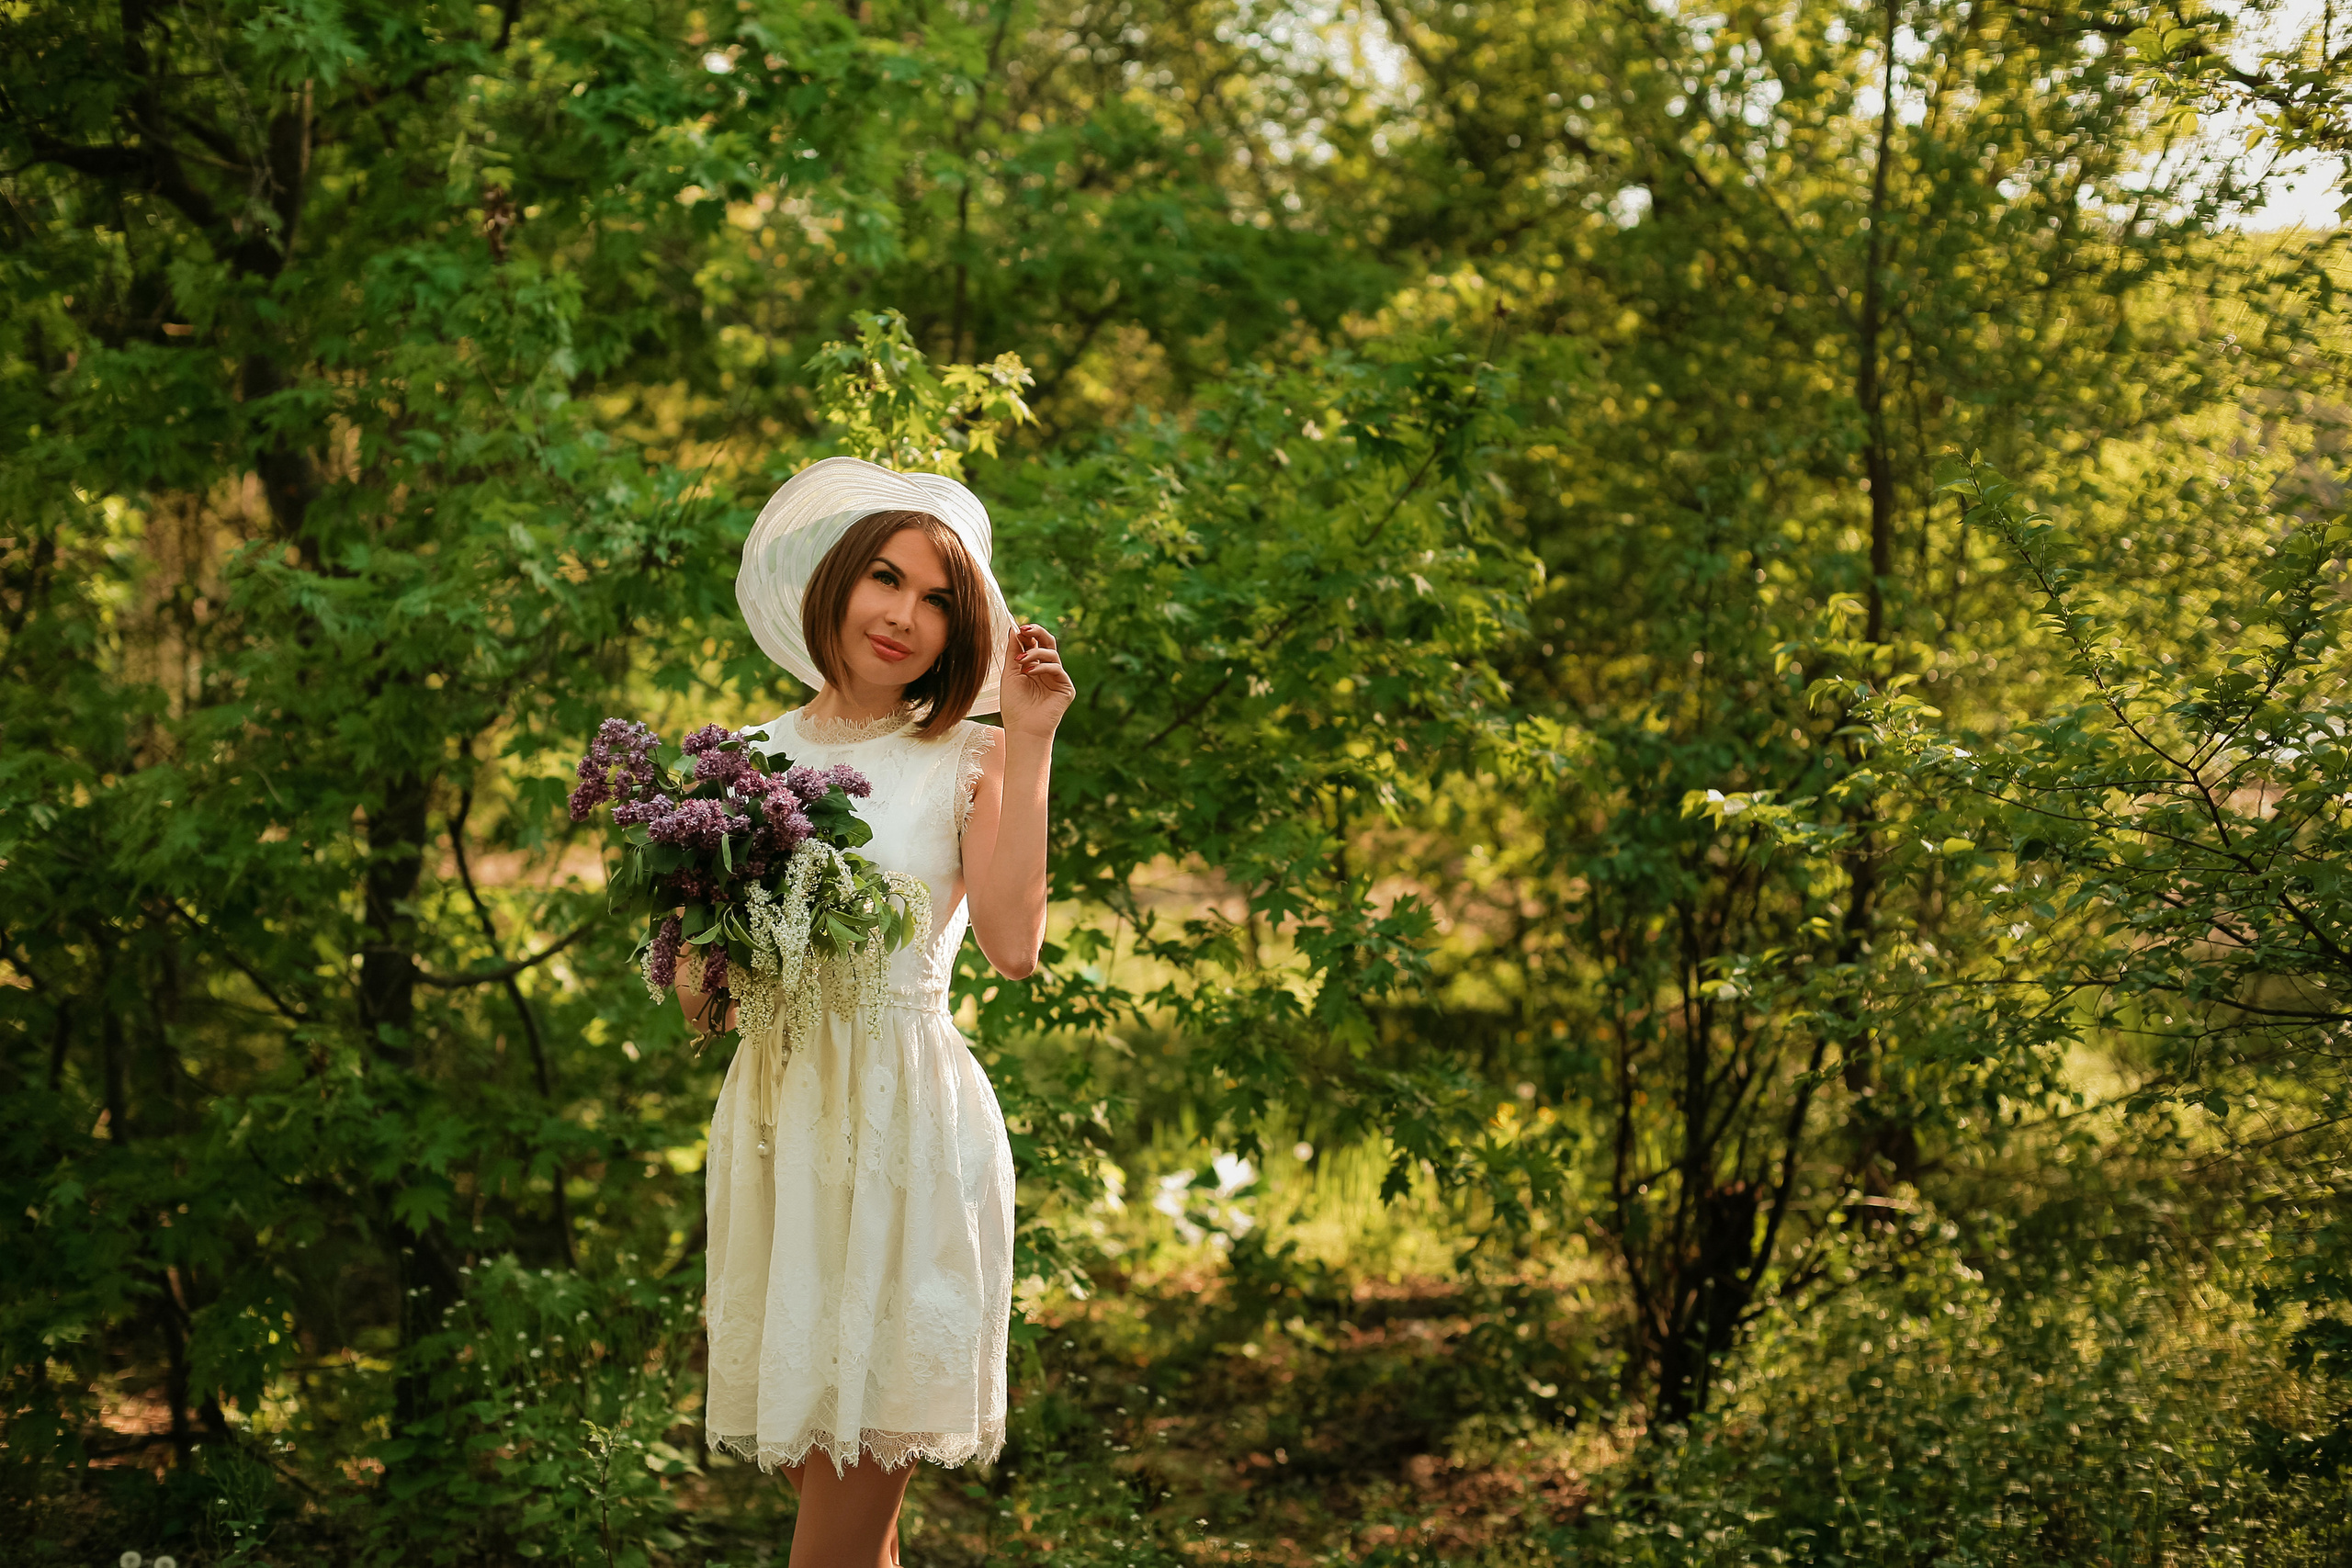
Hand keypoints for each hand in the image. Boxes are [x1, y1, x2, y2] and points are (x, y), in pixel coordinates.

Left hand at [1000, 622, 1073, 737]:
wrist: (1022, 729)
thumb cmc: (1014, 705)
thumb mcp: (1010, 674)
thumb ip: (1013, 652)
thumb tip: (1014, 629)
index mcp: (1034, 666)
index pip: (1034, 643)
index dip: (1027, 634)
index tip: (1017, 627)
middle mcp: (1047, 670)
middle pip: (1048, 643)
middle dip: (1038, 632)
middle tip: (1026, 628)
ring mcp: (1057, 678)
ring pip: (1052, 654)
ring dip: (1035, 654)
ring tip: (1021, 661)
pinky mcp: (1066, 688)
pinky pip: (1057, 669)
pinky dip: (1043, 667)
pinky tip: (1030, 672)